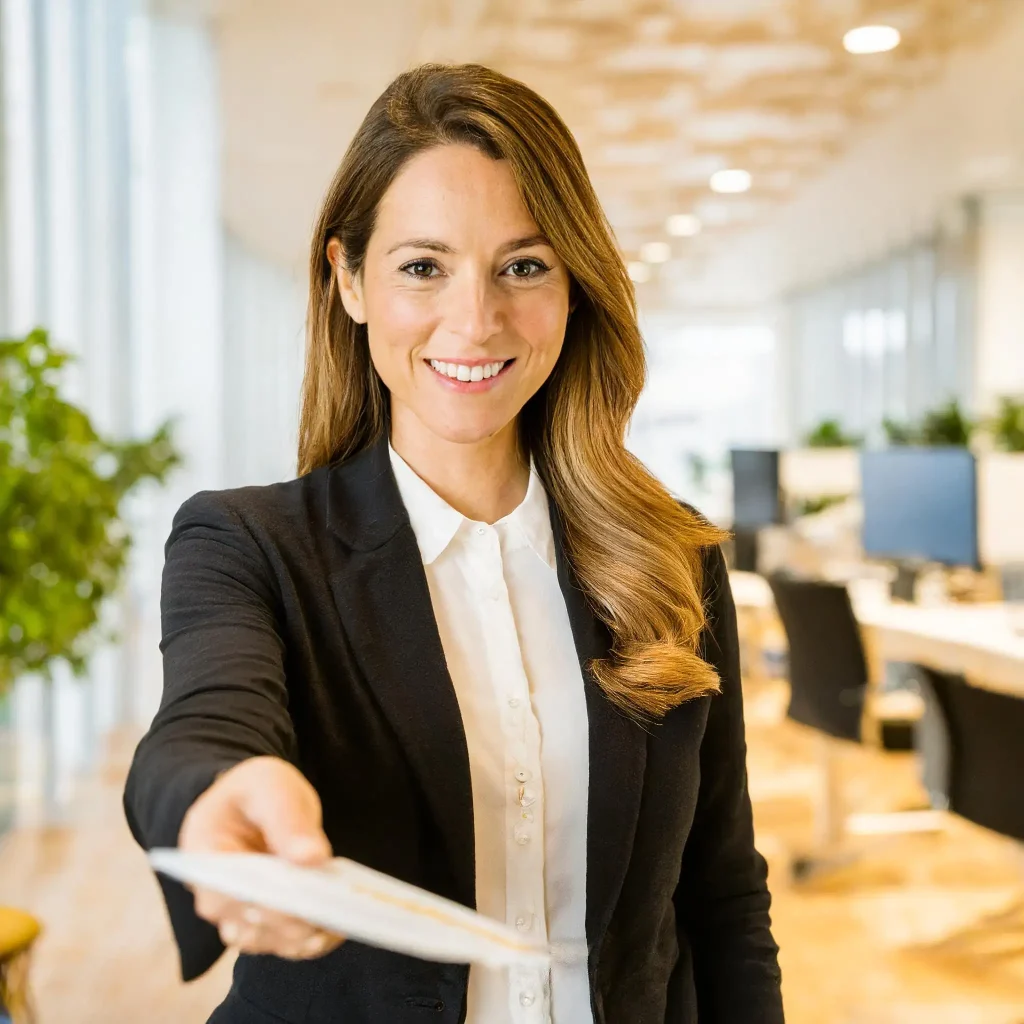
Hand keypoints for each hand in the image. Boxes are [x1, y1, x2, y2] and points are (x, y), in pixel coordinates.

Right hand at [179, 755, 344, 958]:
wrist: (256, 803)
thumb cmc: (257, 791)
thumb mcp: (271, 787)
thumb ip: (287, 819)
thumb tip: (311, 858)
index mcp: (203, 858)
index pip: (227, 894)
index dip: (265, 902)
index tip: (302, 901)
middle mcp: (215, 897)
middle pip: (252, 923)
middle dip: (294, 920)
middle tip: (334, 912)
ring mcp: (238, 916)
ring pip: (272, 941)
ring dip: (306, 935)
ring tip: (341, 922)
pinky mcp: (264, 924)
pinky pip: (287, 943)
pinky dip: (313, 939)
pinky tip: (338, 927)